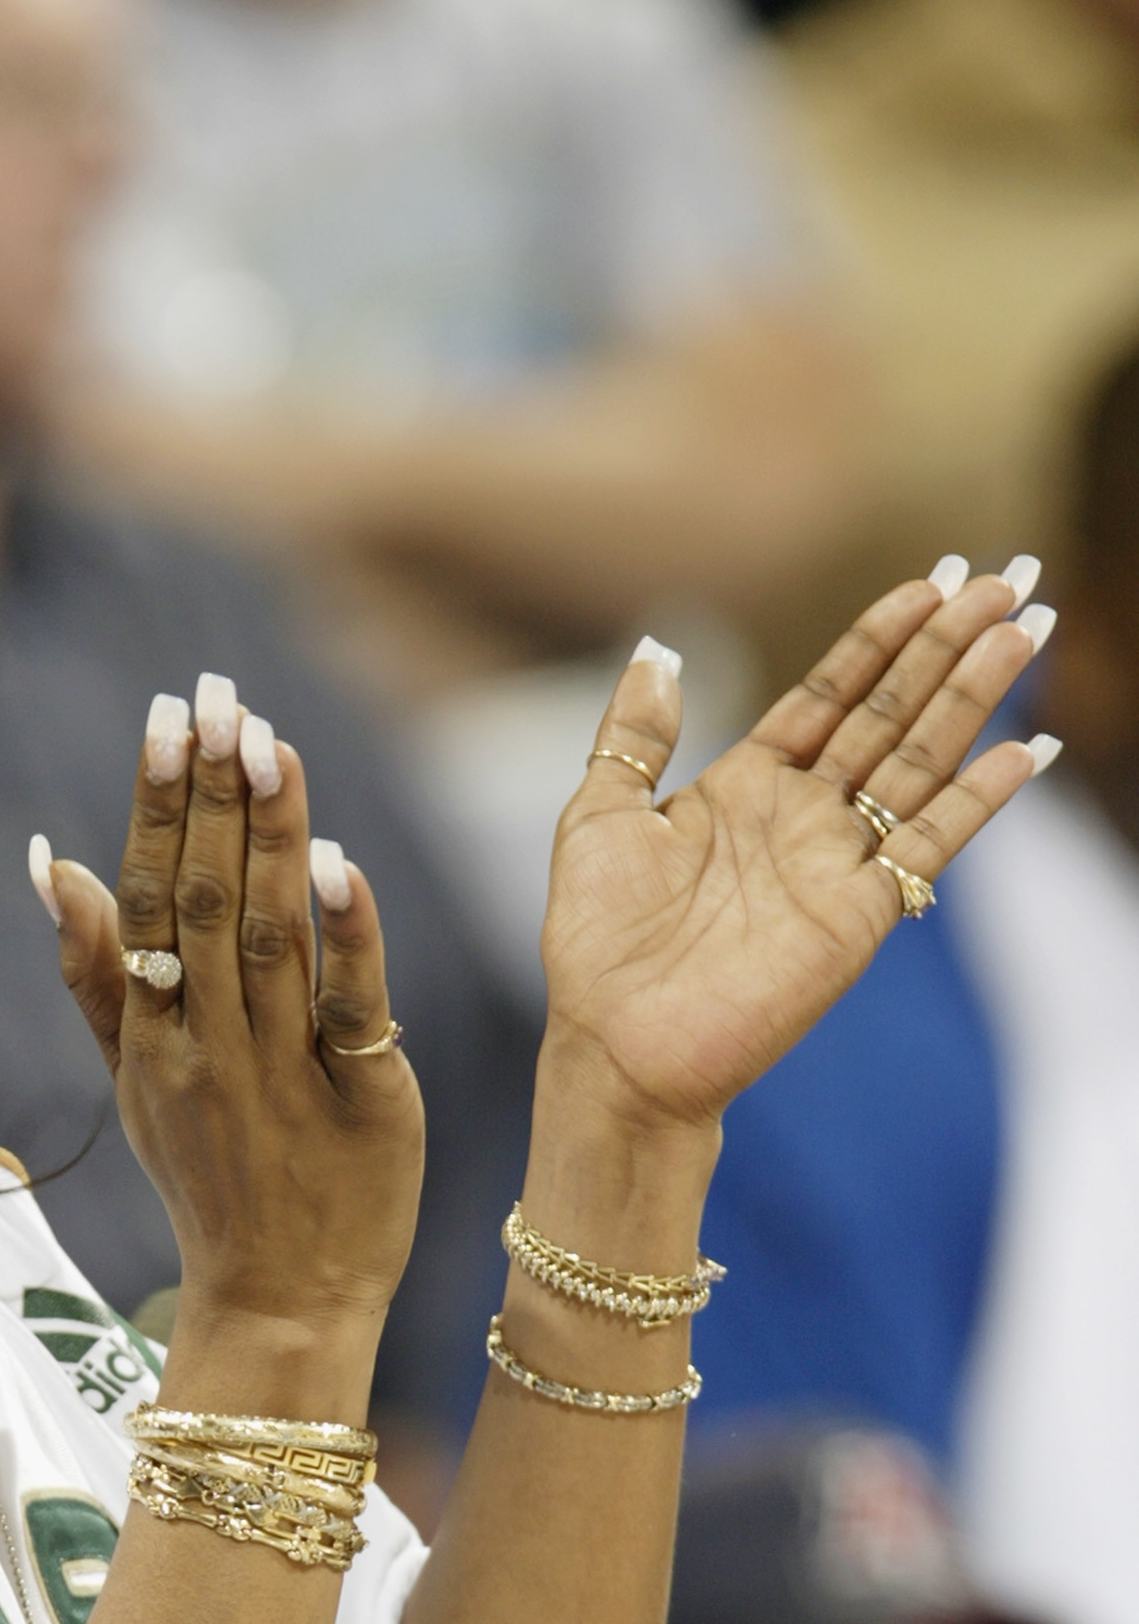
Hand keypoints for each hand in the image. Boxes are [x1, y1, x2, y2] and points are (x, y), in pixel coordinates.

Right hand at [36, 679, 423, 1388]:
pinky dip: (349, 939)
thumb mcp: (133, 1080)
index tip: (165, 715)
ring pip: (269, 941)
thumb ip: (96, 975)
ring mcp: (283, 1077)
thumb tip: (49, 861)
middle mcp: (207, 1049)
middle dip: (209, 795)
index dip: (156, 805)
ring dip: (270, 839)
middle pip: (204, 905)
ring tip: (268, 743)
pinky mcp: (364, 1102)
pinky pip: (351, 1011)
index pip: (147, 900)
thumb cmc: (211, 1181)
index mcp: (151, 1037)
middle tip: (214, 694)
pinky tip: (343, 865)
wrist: (278, 1305)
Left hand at [540, 570, 1050, 1132]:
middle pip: (891, 713)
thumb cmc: (598, 943)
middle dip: (947, 645)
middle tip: (1006, 577)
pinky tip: (1024, 748)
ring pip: (921, 761)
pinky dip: (977, 799)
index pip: (831, 693)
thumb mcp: (598, 815)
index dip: (880, 638)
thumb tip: (660, 648)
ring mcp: (837, 863)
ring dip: (973, 697)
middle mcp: (803, 817)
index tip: (932, 579)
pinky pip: (929, 845)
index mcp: (745, 787)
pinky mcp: (859, 916)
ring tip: (1026, 628)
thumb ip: (635, 733)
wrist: (616, 1045)